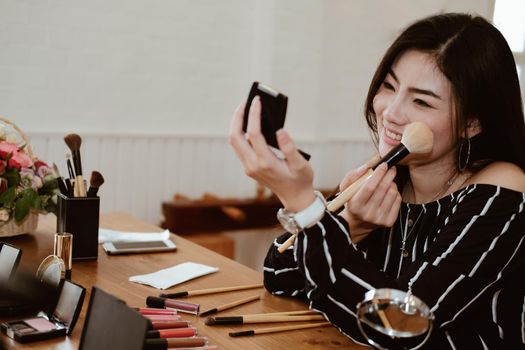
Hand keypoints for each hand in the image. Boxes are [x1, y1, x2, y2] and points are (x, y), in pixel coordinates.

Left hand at [228, 97, 314, 211]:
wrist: (295, 198)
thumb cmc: (300, 180)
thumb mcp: (301, 165)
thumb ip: (290, 148)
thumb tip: (280, 130)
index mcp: (265, 163)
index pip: (254, 134)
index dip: (253, 115)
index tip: (257, 101)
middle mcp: (252, 165)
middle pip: (235, 137)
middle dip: (237, 118)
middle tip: (244, 103)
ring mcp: (248, 167)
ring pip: (234, 142)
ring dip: (236, 125)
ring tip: (244, 110)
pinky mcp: (248, 167)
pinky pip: (239, 147)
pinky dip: (240, 133)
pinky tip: (248, 124)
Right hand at [338, 163, 400, 242]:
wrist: (357, 222)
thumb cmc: (352, 202)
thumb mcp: (346, 189)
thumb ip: (353, 176)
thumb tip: (366, 168)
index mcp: (355, 206)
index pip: (369, 187)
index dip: (378, 174)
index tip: (383, 165)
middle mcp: (367, 214)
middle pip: (383, 189)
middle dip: (388, 175)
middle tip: (390, 169)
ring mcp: (379, 218)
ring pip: (392, 193)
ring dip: (392, 183)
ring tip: (387, 182)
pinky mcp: (389, 221)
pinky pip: (398, 200)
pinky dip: (395, 192)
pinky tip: (389, 192)